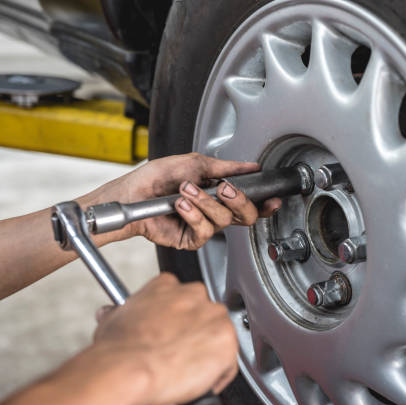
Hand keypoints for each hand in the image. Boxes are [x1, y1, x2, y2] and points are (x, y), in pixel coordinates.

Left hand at [84, 152, 281, 248]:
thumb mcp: (193, 163)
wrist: (132, 194)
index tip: (271, 198)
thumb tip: (250, 166)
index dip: (264, 203)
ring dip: (205, 202)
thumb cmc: (156, 178)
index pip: (250, 202)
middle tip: (224, 189)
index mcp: (219, 193)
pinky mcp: (191, 238)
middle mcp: (215, 211)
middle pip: (245, 215)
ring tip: (186, 191)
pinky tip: (181, 206)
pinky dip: (192, 215)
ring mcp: (204, 226)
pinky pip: (204, 230)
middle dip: (239, 201)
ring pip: (223, 220)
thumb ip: (225, 167)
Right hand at [93, 273, 237, 404]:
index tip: (172, 332)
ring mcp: (213, 316)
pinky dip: (218, 375)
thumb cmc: (119, 349)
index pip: (182, 297)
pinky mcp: (226, 340)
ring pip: (219, 335)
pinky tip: (199, 381)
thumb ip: (123, 313)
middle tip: (180, 353)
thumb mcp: (113, 320)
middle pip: (205, 314)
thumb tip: (112, 314)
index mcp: (167, 285)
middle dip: (196, 333)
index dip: (178, 319)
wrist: (129, 368)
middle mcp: (194, 295)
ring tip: (187, 369)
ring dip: (207, 353)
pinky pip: (229, 362)